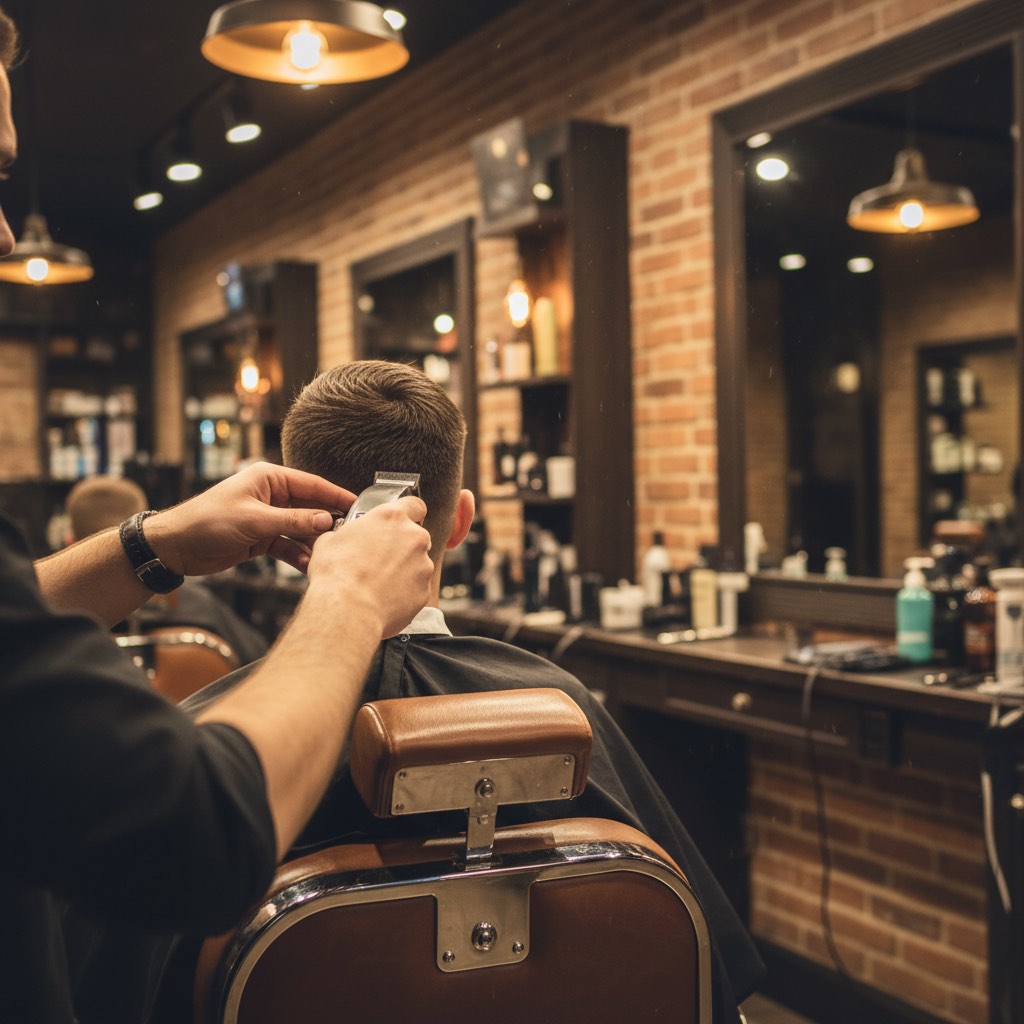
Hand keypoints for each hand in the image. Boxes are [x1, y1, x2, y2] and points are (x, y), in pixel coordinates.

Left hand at [144, 462, 356, 575]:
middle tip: (351, 536)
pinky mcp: (262, 538)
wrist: (176, 547)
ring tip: (333, 555)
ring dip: (315, 543)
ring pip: (302, 529)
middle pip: (310, 507)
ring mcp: (268, 518)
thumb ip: (293, 521)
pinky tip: (312, 566)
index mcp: (269, 479)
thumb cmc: (207, 522)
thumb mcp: (255, 521)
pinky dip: (300, 555)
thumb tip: (326, 520)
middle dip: (328, 523)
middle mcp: (271, 495)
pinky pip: (289, 545)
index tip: (359, 505)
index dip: (336, 496)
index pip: (312, 484)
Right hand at [306, 495, 433, 637]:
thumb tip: (340, 539)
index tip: (402, 522)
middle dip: (402, 546)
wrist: (348, 610)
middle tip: (380, 558)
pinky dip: (405, 591)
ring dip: (404, 569)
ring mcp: (423, 564)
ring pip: (418, 563)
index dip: (409, 513)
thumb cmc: (336, 574)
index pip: (414, 505)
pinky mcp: (425, 590)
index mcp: (391, 517)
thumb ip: (345, 533)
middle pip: (416, 536)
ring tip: (379, 582)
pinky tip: (384, 597)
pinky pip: (417, 587)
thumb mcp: (329, 542)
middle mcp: (414, 537)